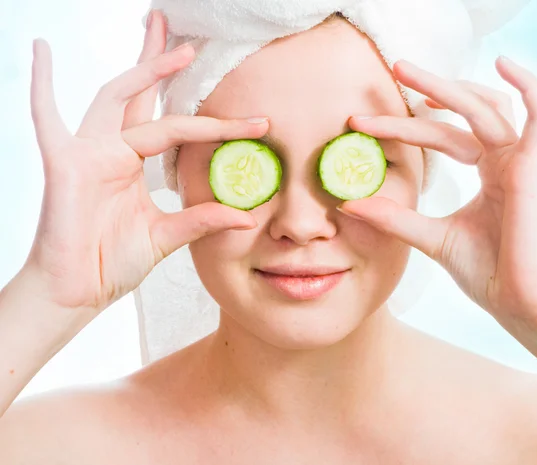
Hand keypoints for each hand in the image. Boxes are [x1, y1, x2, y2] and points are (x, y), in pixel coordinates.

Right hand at [24, 10, 267, 312]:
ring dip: (144, 71)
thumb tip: (247, 217)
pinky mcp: (63, 163)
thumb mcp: (168, 236)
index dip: (217, 125)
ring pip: (117, 98)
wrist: (79, 291)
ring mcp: (88, 153)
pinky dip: (41, 85)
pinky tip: (40, 51)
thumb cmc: (113, 262)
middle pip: (142, 97)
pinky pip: (46, 118)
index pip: (179, 130)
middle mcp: (112, 150)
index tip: (258, 123)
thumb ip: (202, 220)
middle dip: (163, 65)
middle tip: (191, 40)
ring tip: (175, 47)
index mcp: (134, 164)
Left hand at [339, 57, 536, 321]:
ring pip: (486, 108)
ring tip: (407, 73)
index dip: (404, 129)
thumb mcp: (430, 237)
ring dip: (449, 88)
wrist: (522, 306)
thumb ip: (393, 217)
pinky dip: (528, 87)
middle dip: (425, 93)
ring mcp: (521, 161)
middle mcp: (504, 161)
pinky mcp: (535, 168)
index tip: (361, 125)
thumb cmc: (488, 274)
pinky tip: (504, 63)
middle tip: (390, 72)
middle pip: (461, 114)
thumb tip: (347, 205)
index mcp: (487, 173)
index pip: (442, 137)